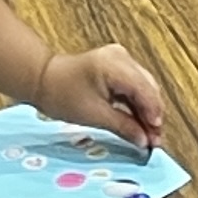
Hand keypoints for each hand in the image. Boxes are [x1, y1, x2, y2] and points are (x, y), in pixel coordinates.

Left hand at [38, 42, 169, 148]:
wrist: (42, 80)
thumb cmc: (62, 95)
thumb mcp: (95, 116)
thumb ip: (124, 127)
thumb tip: (144, 141)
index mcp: (115, 65)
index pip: (145, 92)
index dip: (153, 116)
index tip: (155, 139)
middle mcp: (121, 57)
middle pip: (148, 88)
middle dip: (152, 116)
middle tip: (153, 141)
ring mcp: (120, 58)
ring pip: (144, 87)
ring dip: (145, 111)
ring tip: (146, 135)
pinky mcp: (116, 65)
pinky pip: (134, 85)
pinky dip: (136, 103)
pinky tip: (138, 121)